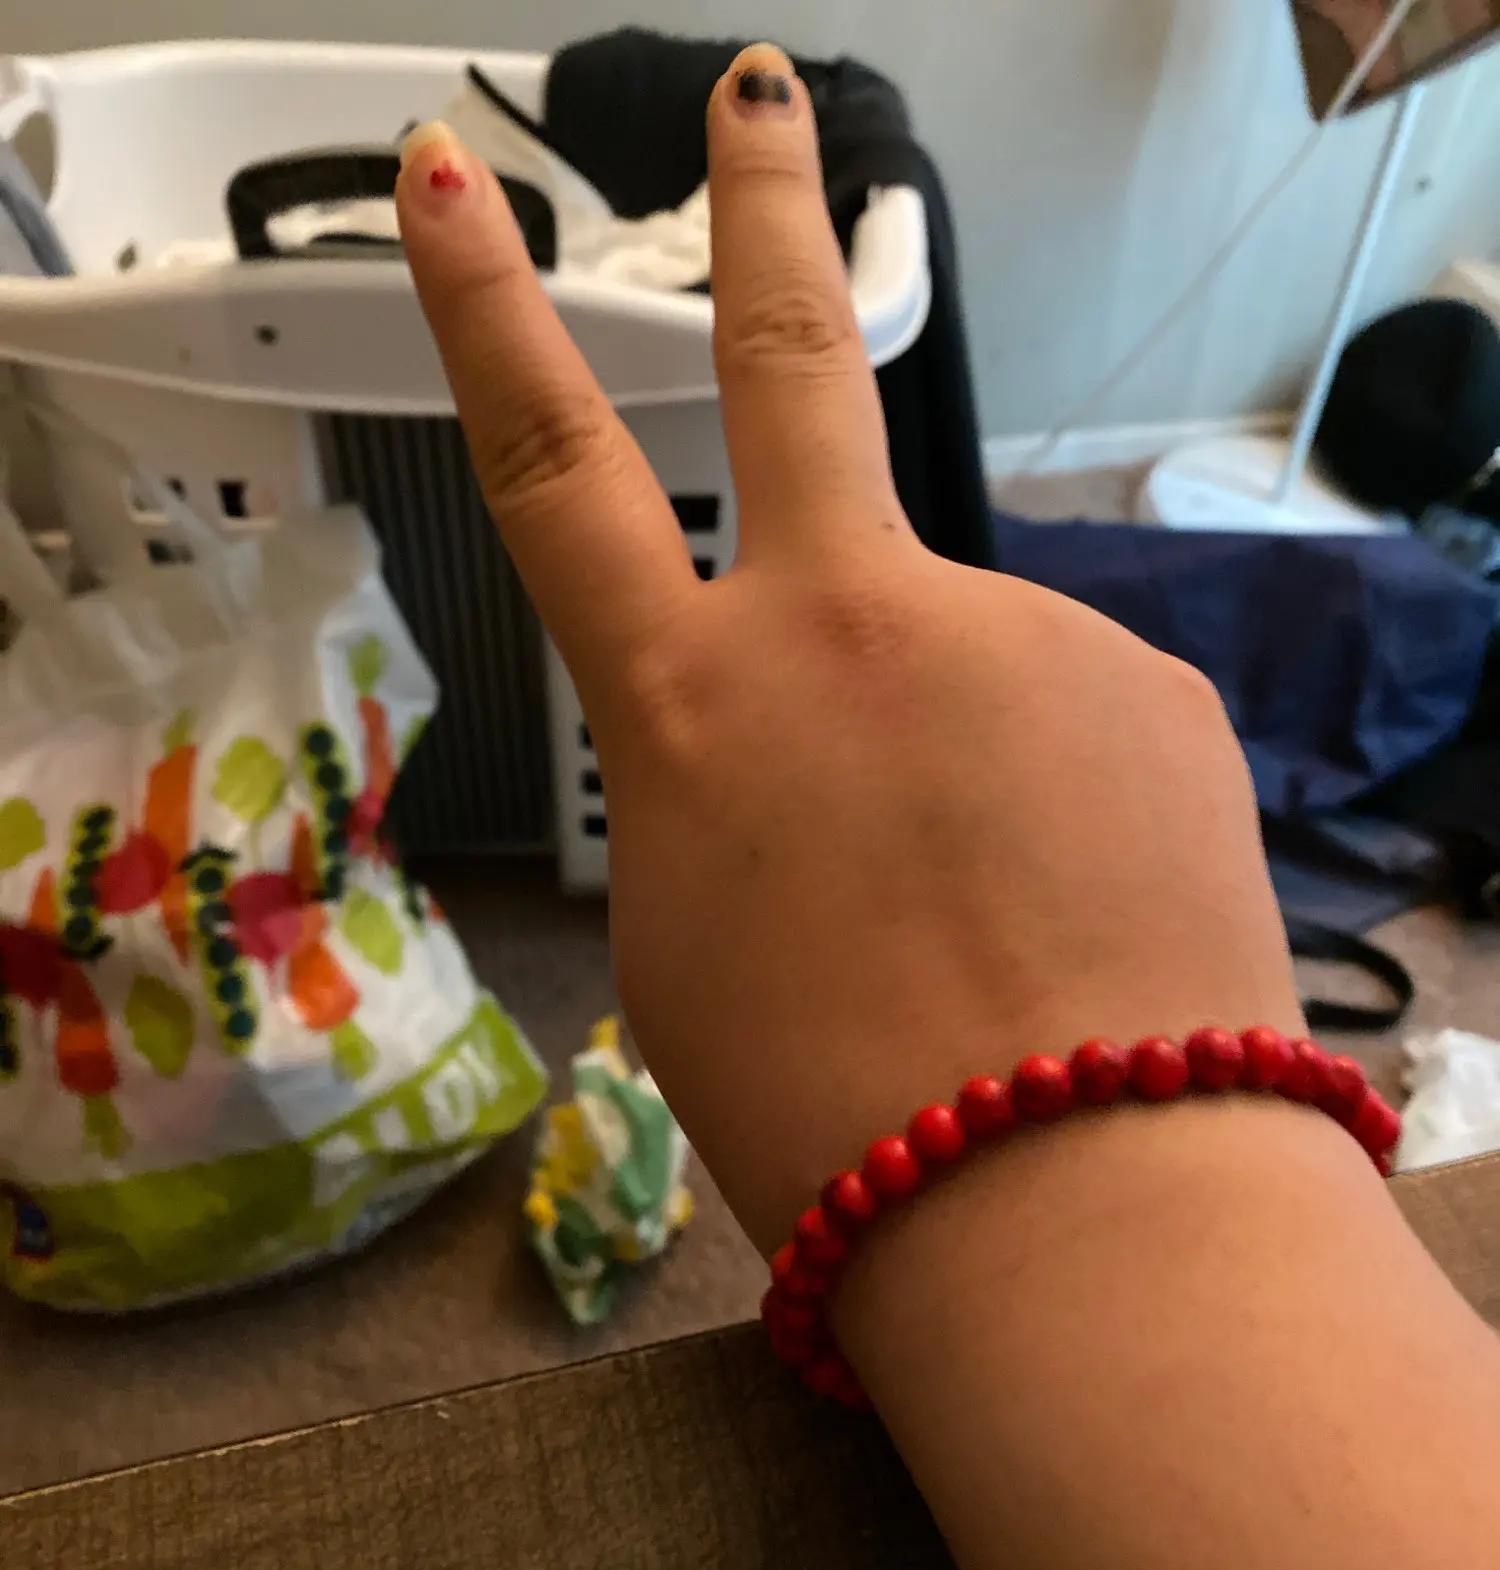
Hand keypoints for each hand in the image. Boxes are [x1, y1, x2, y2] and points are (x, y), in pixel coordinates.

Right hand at [396, 44, 1301, 1253]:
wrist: (1066, 1200)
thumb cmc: (834, 1119)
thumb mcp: (697, 958)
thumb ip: (727, 803)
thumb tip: (805, 760)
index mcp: (693, 711)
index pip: (553, 470)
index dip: (486, 315)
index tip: (451, 183)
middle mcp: (849, 626)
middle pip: (792, 357)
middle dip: (763, 203)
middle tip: (760, 96)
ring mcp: (1015, 637)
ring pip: (971, 668)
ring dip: (974, 768)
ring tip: (1001, 933)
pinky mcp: (1148, 688)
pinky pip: (1080, 735)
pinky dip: (1068, 819)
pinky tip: (1080, 926)